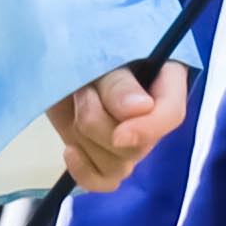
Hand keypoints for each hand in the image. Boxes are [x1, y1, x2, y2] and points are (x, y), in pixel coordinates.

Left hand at [49, 63, 194, 191]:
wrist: (54, 53)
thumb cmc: (82, 43)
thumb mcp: (100, 55)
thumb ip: (119, 83)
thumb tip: (141, 109)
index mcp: (164, 81)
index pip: (171, 114)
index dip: (148, 129)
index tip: (118, 135)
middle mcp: (151, 117)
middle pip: (139, 147)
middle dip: (99, 124)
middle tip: (82, 93)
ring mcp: (128, 139)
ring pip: (119, 166)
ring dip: (87, 139)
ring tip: (74, 104)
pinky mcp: (103, 155)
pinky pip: (104, 182)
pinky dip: (85, 173)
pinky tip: (70, 151)